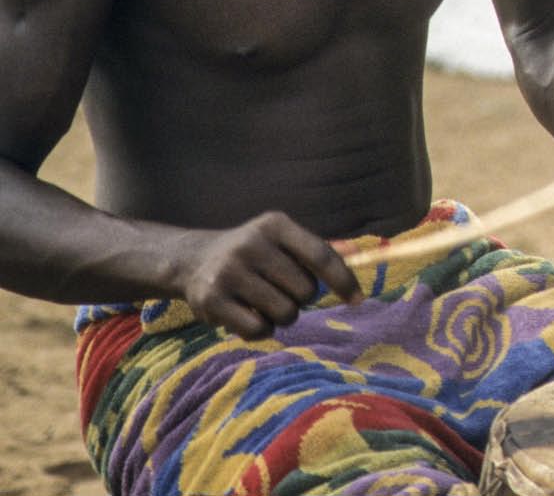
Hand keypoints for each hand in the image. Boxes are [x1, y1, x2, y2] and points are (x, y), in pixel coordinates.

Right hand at [174, 212, 360, 338]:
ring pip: (286, 313)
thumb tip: (357, 266)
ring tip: (264, 302)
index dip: (343, 280)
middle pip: (305, 291)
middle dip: (302, 298)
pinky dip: (262, 330)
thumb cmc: (254, 253)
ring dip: (283, 315)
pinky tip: (248, 315)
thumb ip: (317, 252)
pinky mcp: (211, 301)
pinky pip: (259, 330)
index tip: (358, 300)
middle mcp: (250, 245)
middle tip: (282, 290)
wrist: (194, 260)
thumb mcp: (282, 240)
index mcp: (274, 225)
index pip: (320, 254)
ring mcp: (228, 272)